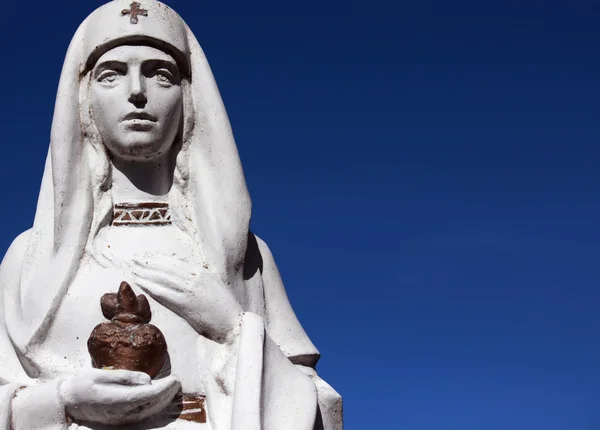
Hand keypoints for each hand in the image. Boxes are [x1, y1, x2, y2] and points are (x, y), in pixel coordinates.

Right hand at [59, 368, 180, 424]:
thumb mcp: (101, 375)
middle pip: (151, 405)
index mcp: (115, 400)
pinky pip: (142, 414)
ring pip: (148, 411)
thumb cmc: (82, 384)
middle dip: (167, 394)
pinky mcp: (120, 419)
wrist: (67, 402)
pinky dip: (154, 405)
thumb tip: (148, 380)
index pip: (146, 395)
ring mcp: (120, 419)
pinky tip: (161, 397)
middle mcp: (120, 413)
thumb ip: (125, 377)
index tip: (175, 379)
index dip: (163, 389)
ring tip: (173, 388)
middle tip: (177, 381)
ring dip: (163, 400)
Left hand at [131, 257, 242, 342]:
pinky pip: (164, 292)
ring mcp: (190, 289)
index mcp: (202, 272)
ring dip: (146, 273)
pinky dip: (151, 286)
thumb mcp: (213, 286)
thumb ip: (199, 279)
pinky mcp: (186, 303)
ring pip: (162, 277)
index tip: (146, 255)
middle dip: (148, 262)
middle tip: (133, 258)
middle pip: (166, 267)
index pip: (175, 262)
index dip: (159, 258)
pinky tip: (141, 283)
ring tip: (133, 269)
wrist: (232, 323)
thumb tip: (183, 276)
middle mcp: (195, 277)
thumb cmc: (224, 308)